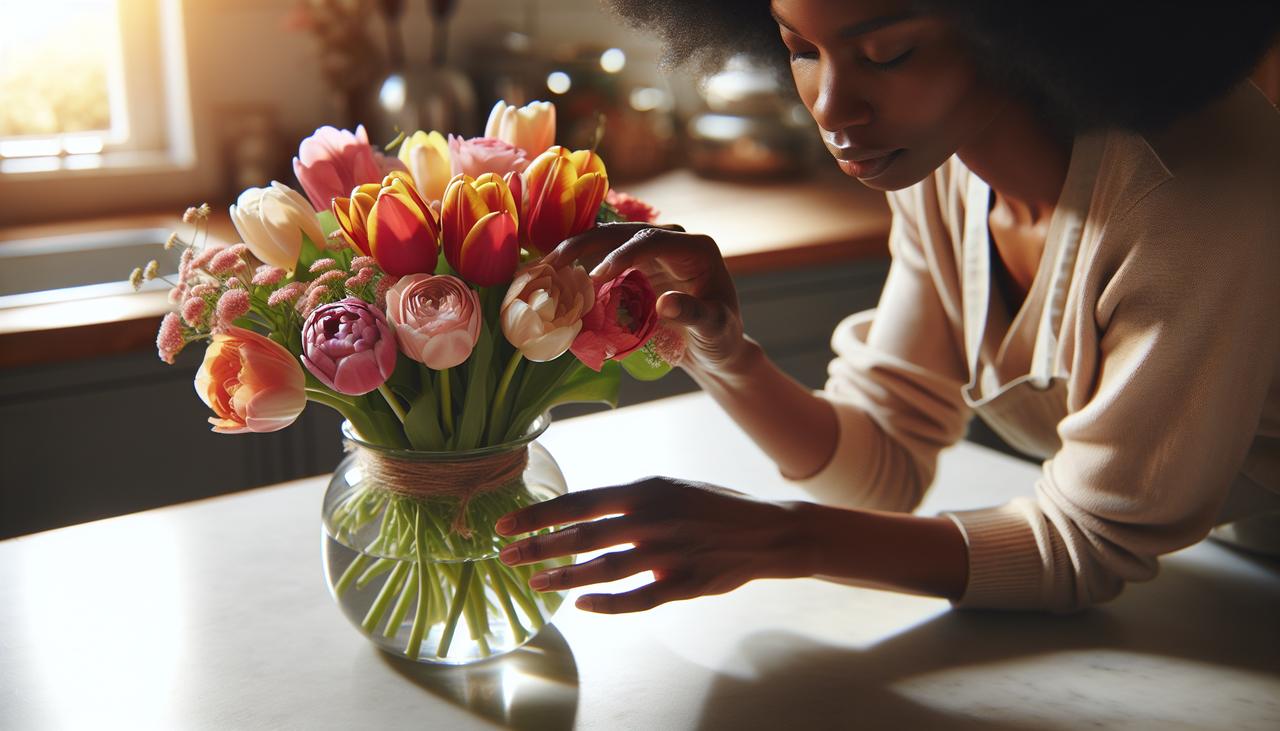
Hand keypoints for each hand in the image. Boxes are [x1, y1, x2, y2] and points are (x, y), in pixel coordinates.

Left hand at [495, 477, 813, 613]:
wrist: (767, 530)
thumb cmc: (710, 506)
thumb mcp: (669, 487)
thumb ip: (627, 501)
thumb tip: (578, 513)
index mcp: (645, 490)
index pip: (579, 503)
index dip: (538, 515)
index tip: (506, 525)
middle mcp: (652, 520)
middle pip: (582, 537)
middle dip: (538, 547)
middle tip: (506, 557)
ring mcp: (668, 554)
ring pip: (603, 570)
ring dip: (565, 577)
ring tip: (537, 582)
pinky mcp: (683, 584)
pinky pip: (638, 598)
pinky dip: (608, 603)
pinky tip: (583, 605)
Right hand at [543, 223, 747, 374]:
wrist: (716, 346)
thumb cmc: (722, 339)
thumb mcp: (716, 330)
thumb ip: (695, 316)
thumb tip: (665, 304)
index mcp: (695, 248)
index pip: (652, 241)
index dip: (622, 255)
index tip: (597, 277)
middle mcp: (673, 240)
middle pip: (623, 232)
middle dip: (586, 244)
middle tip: (554, 263)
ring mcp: (652, 251)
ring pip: (607, 240)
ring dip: (575, 251)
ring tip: (545, 267)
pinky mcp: (637, 265)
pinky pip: (603, 257)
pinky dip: (579, 265)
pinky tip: (554, 275)